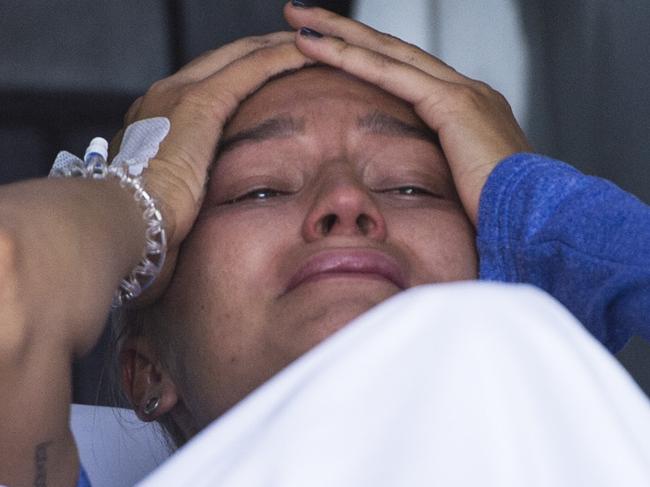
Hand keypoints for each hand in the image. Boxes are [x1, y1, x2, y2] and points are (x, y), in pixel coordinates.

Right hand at [112, 32, 311, 301]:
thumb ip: (177, 193)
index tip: (263, 79)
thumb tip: (188, 215)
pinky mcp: (200, 102)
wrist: (124, 223)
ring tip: (309, 47)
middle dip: (259, 52)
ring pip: (240, 56)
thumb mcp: (161, 203)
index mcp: (154, 121)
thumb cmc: (142, 227)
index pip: (205, 85)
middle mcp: (164, 96)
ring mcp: (179, 93)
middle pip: (223, 61)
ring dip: (275, 49)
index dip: (237, 76)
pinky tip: (306, 55)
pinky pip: (252, 68)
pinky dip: (280, 59)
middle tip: (294, 49)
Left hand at [284, 2, 531, 225]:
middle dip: (345, 31)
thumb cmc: (500, 214)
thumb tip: (413, 191)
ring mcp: (460, 92)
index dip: (365, 58)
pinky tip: (318, 48)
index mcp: (464, 110)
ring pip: (387, 53)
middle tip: (303, 16)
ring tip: (299, 20)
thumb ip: (439, 175)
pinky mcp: (453, 105)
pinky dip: (352, 58)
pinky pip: (392, 75)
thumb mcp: (462, 188)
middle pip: (392, 51)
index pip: (403, 74)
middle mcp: (463, 91)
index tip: (330, 50)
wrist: (538, 218)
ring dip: (339, 34)